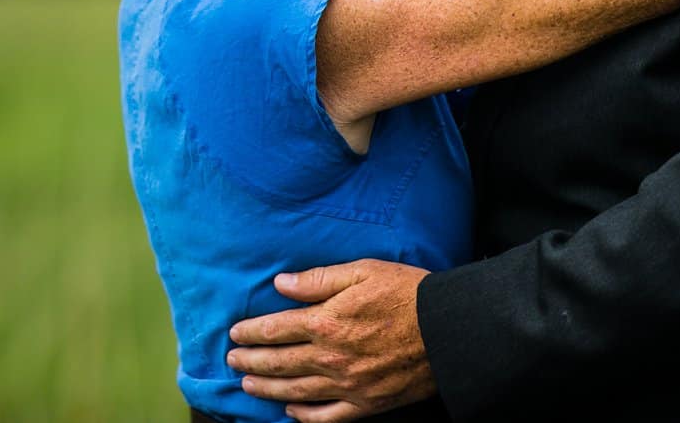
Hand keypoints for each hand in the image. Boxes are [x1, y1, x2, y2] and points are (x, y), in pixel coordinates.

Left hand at [226, 260, 433, 420]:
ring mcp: (347, 385)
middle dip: (250, 360)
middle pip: (278, 362)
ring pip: (295, 391)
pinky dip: (304, 416)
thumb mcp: (362, 271)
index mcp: (326, 322)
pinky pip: (326, 417)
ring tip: (248, 384)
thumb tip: (280, 284)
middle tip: (231, 359)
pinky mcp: (365, 404)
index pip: (275, 330)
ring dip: (267, 388)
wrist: (448, 330)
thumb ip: (318, 279)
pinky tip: (290, 411)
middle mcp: (330, 357)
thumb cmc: (407, 293)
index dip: (250, 332)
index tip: (235, 332)